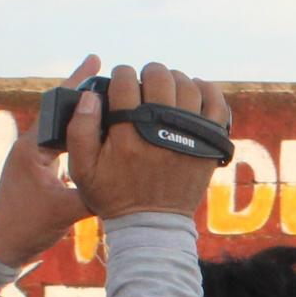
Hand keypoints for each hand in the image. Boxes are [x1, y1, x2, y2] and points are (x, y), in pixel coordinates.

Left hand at [0, 55, 98, 264]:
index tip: (96, 60)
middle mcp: (32, 145)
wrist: (0, 245)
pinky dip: (83, 134)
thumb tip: (127, 182)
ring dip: (86, 113)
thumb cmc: (25, 227)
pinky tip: (102, 133)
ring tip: (114, 99)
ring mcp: (35, 156)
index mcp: (33, 147)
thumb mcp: (64, 212)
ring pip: (65, 125)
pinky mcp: (41, 168)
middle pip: (63, 110)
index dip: (79, 83)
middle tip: (112, 74)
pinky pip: (65, 142)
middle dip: (87, 92)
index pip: (59, 106)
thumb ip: (93, 194)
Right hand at [63, 59, 231, 220]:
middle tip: (144, 82)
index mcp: (128, 133)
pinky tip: (194, 90)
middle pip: (159, 78)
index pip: (125, 82)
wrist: (152, 223)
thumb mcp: (82, 168)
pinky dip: (207, 90)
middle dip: (149, 73)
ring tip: (166, 88)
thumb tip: (90, 96)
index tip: (121, 82)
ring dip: (175, 79)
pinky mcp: (209, 144)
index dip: (121, 75)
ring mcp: (189, 136)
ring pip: (187, 86)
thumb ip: (79, 129)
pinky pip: (216, 105)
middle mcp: (161, 131)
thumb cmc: (114, 194)